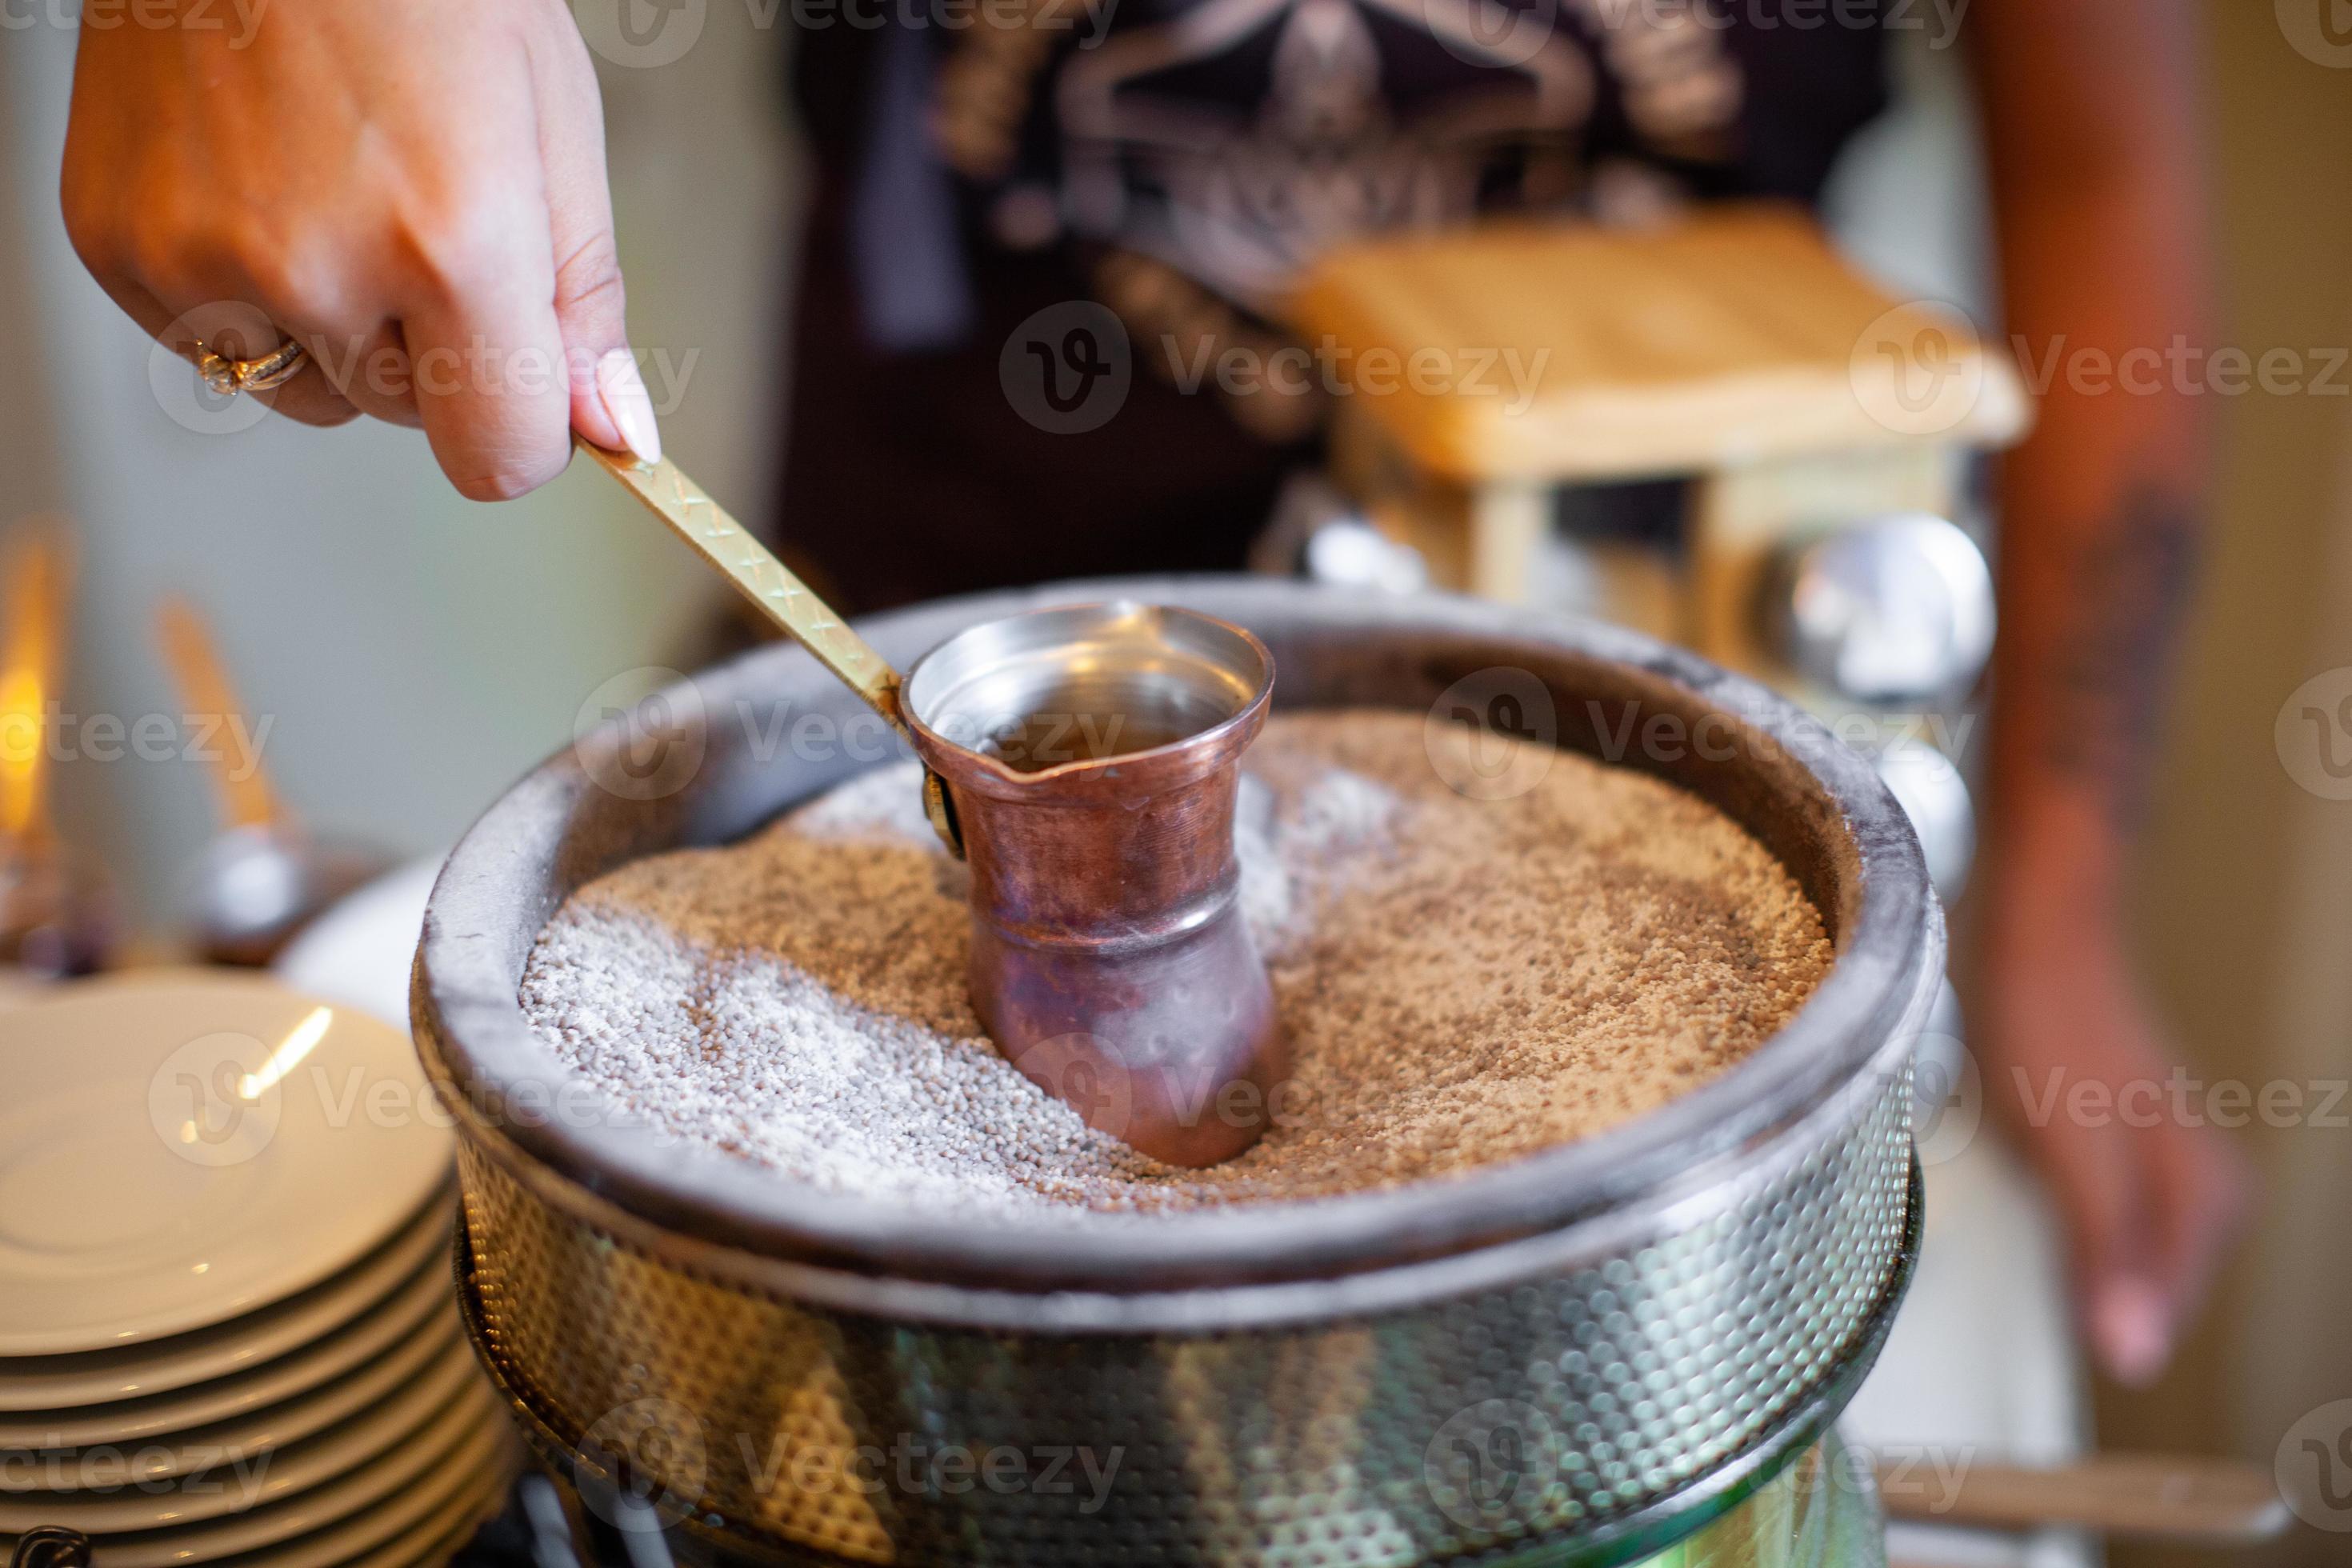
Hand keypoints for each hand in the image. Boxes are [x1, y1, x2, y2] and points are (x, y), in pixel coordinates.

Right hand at [61, 0, 658, 497]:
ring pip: (309, 395)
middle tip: (417, 209)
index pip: (498, 459)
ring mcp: (198, 259)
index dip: (524, 425)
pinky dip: (247, 295)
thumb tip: (611, 429)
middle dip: (435, 347)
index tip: (524, 369)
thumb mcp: (554, 128)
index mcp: (447, 241)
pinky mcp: (116, 246)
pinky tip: (263, 185)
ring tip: (337, 191)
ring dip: (338, 330)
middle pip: (409, 420)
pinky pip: (214, 347)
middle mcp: (312, 266)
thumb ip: (582, 302)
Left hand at [1975, 887, 2251, 1385]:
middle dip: (2071, 1287)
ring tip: (2007, 1200)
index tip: (2020, 1292)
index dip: (2082, 1321)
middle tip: (2008, 1230)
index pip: (2151, 1319)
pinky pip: (2093, 1216)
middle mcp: (2204, 1190)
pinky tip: (2015, 1190)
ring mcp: (2166, 1166)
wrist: (2039, 931)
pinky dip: (2052, 1216)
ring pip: (2111, 1253)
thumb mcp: (2071, 1153)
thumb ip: (2104, 1251)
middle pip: (2134, 1290)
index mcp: (2206, 1202)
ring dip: (2058, 1251)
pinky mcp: (2125, 1145)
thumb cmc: (2050, 1032)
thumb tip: (2134, 1356)